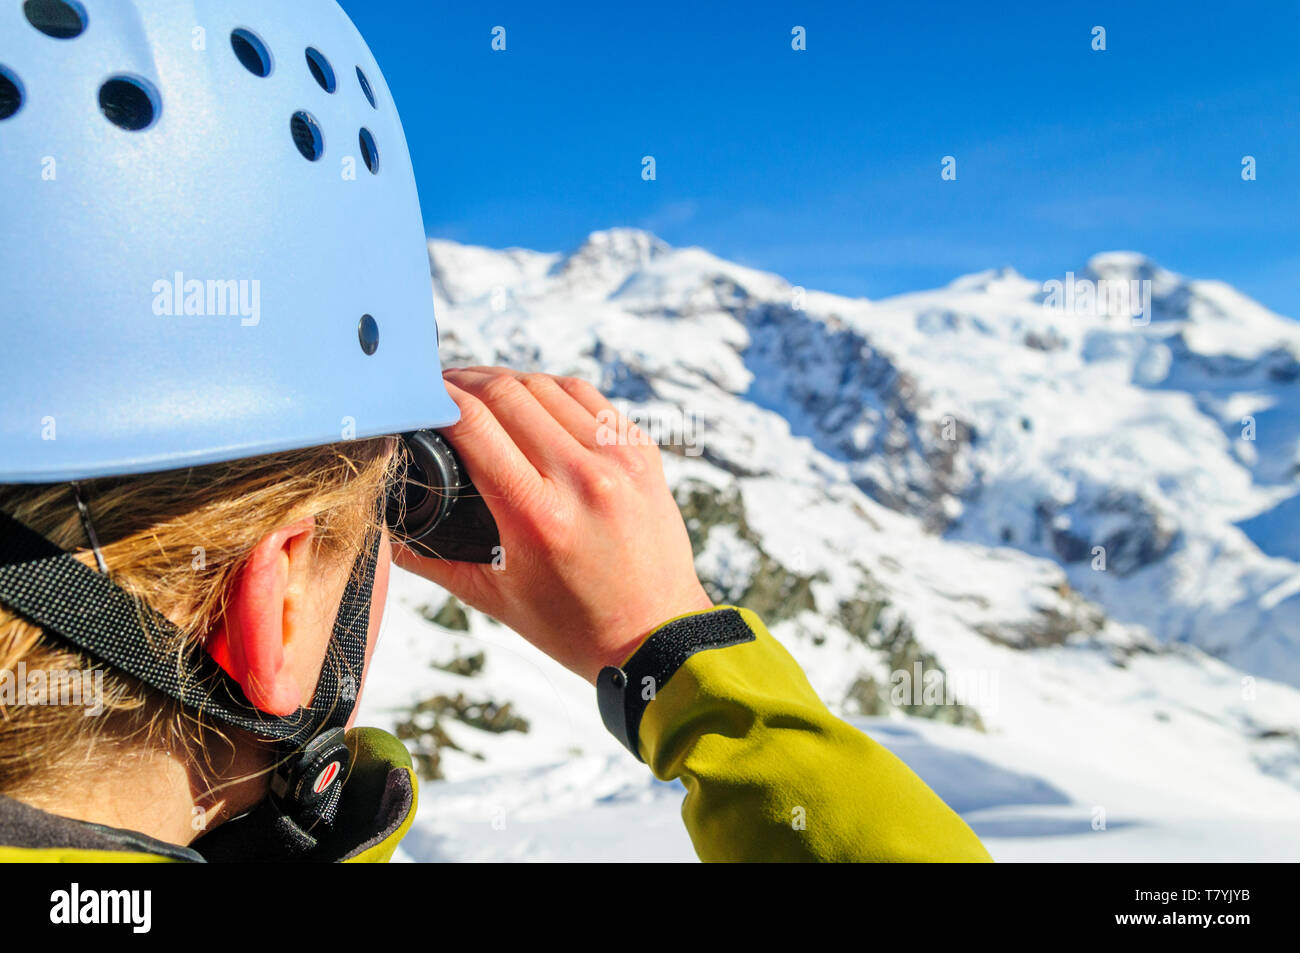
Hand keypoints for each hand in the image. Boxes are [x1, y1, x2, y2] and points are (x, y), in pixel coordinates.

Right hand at [394, 367, 712, 682]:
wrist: (656, 637)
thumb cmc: (574, 625)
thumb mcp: (493, 598)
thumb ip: (432, 558)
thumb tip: (383, 531)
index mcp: (536, 515)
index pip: (473, 425)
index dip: (438, 400)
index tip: (419, 396)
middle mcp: (581, 478)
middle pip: (506, 393)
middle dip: (465, 382)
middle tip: (442, 387)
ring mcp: (618, 459)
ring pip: (547, 386)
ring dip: (507, 381)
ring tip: (482, 391)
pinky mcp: (643, 452)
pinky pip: (589, 398)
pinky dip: (553, 390)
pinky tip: (533, 398)